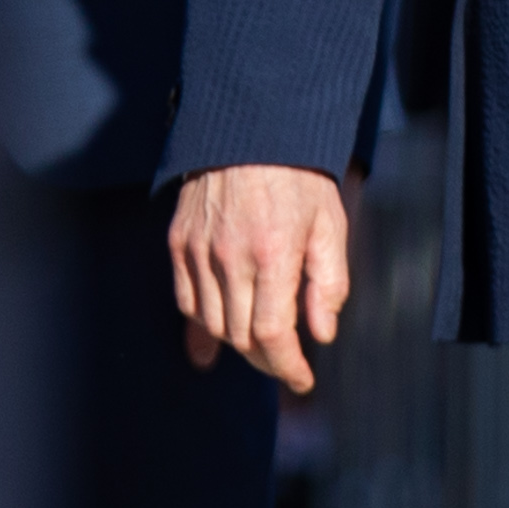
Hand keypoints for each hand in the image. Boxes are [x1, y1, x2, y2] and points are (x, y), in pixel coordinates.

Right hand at [169, 162, 353, 396]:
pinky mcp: (178, 242)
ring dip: (237, 343)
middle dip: (266, 360)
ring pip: (211, 323)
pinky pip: (186, 300)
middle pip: (240, 336)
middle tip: (285, 363)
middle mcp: (229, 257)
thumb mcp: (330, 225)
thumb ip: (328, 283)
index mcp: (273, 254)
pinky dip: (203, 323)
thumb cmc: (299, 176)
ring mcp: (198, 250)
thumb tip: (321, 334)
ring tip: (260, 345)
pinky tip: (218, 336)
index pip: (272, 334)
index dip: (286, 367)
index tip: (301, 380)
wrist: (250, 127)